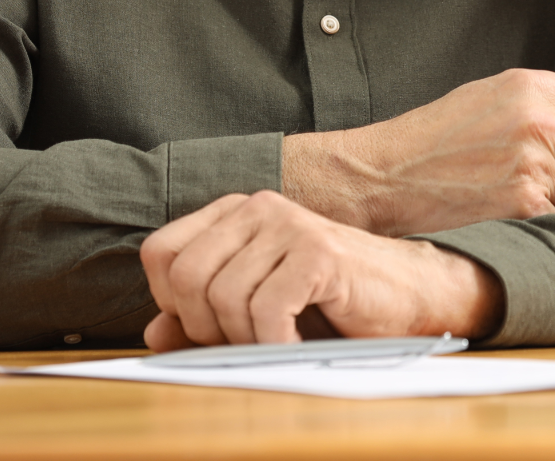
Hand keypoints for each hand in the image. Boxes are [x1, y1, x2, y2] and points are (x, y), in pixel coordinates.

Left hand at [140, 190, 502, 349]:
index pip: (160, 253)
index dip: (172, 300)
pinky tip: (293, 346)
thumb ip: (200, 318)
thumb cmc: (325, 303)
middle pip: (185, 276)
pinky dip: (274, 343)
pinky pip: (266, 309)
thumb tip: (153, 330)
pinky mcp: (318, 252)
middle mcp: (258, 207)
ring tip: (275, 344)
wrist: (401, 296)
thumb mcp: (252, 311)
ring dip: (244, 340)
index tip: (208, 325)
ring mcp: (290, 225)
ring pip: (223, 297)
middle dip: (203, 327)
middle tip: (242, 343)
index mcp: (235, 213)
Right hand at [282, 68, 554, 236]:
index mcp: (532, 86)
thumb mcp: (493, 97)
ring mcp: (532, 165)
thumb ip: (549, 106)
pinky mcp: (523, 206)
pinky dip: (542, 221)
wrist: (385, 176)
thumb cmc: (437, 137)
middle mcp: (539, 121)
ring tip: (509, 189)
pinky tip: (505, 209)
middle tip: (552, 177)